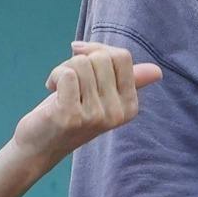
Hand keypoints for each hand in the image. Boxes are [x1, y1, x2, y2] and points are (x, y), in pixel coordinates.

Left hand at [12, 40, 159, 162]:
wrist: (40, 145)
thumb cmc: (71, 113)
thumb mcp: (102, 96)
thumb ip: (127, 81)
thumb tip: (157, 71)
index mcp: (129, 107)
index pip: (122, 57)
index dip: (98, 51)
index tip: (83, 64)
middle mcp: (116, 114)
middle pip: (101, 58)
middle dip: (78, 61)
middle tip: (69, 82)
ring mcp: (94, 117)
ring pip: (82, 64)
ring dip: (63, 69)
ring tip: (60, 89)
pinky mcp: (71, 116)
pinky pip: (67, 74)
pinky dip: (54, 76)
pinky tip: (51, 90)